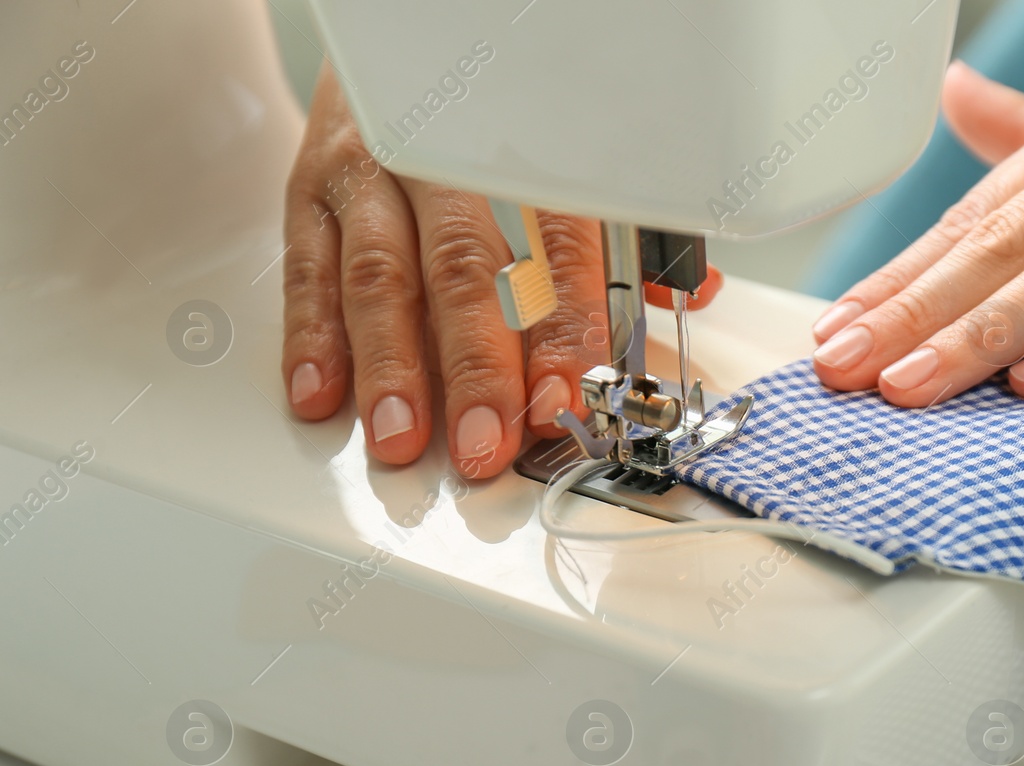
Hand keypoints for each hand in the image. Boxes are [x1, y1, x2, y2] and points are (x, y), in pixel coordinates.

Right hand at [280, 64, 722, 477]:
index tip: (563, 400)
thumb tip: (690, 293)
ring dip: (388, 366)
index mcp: (526, 156)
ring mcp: (371, 173)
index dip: (562, 333)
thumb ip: (629, 237)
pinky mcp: (310, 188)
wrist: (400, 39)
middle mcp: (442, 160)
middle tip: (484, 442)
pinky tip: (321, 394)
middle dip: (473, 368)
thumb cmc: (496, 121)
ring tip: (398, 436)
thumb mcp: (572, 161)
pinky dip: (311, 336)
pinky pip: (307, 265)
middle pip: (462, 270)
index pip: (557, 250)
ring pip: (379, 275)